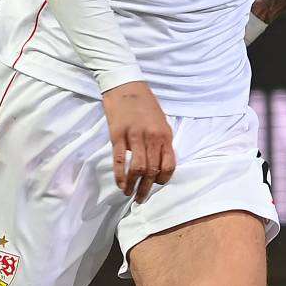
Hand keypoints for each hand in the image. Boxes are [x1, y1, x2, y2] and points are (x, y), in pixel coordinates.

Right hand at [101, 81, 174, 201]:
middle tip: (141, 199)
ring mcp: (134, 136)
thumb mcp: (161, 122)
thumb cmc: (145, 105)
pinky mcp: (117, 135)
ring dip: (133, 185)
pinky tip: (120, 184)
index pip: (168, 164)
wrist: (126, 86)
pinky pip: (119, 160)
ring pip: (137, 168)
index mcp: (165, 135)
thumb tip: (161, 164)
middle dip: (147, 188)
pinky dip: (120, 175)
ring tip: (129, 194)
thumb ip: (162, 142)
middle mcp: (151, 137)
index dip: (163, 179)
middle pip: (152, 170)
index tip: (156, 185)